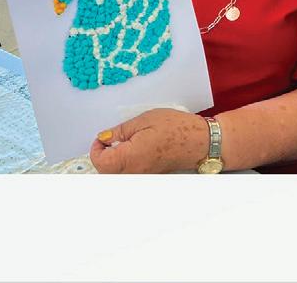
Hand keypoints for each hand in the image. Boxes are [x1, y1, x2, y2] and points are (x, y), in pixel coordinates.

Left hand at [89, 109, 209, 173]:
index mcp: (130, 157)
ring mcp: (142, 177)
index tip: (102, 138)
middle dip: (103, 157)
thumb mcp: (144, 120)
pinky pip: (129, 175)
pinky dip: (125, 166)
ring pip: (117, 175)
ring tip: (122, 144)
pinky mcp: (149, 177)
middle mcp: (135, 172)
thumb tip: (104, 137)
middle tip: (110, 140)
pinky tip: (133, 152)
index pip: (101, 163)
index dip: (96, 149)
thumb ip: (120, 131)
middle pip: (106, 172)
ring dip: (113, 162)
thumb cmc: (175, 128)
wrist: (199, 141)